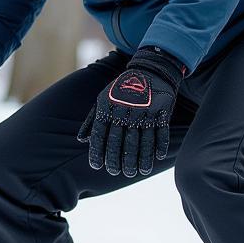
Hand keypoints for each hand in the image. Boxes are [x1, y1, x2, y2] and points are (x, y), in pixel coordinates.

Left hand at [77, 47, 184, 177]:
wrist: (149, 70)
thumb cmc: (122, 89)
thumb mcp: (103, 98)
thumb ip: (92, 119)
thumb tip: (81, 139)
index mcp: (108, 108)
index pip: (100, 134)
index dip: (97, 152)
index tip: (97, 166)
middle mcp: (125, 111)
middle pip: (120, 142)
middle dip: (117, 161)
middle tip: (117, 172)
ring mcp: (144, 112)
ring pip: (141, 142)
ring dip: (140, 160)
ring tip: (137, 172)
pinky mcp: (161, 112)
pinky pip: (160, 134)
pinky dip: (159, 147)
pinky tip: (156, 158)